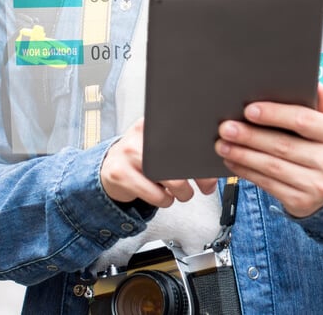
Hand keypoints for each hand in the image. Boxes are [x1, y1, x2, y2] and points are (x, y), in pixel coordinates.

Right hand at [101, 117, 217, 209]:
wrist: (109, 167)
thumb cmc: (142, 157)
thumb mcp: (159, 145)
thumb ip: (183, 148)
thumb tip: (213, 168)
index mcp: (156, 122)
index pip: (188, 135)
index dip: (204, 155)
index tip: (212, 168)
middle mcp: (141, 134)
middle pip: (182, 159)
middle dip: (199, 178)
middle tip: (204, 187)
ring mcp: (128, 153)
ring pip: (172, 180)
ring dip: (183, 193)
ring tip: (180, 192)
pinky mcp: (120, 174)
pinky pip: (156, 195)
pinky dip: (165, 200)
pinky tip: (162, 195)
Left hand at [215, 83, 322, 217]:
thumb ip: (320, 104)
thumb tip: (314, 83)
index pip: (303, 120)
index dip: (275, 114)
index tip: (249, 110)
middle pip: (283, 145)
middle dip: (250, 136)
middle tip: (225, 128)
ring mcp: (318, 185)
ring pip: (272, 166)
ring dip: (243, 155)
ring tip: (222, 145)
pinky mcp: (303, 202)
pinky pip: (268, 184)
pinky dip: (247, 172)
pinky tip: (233, 162)